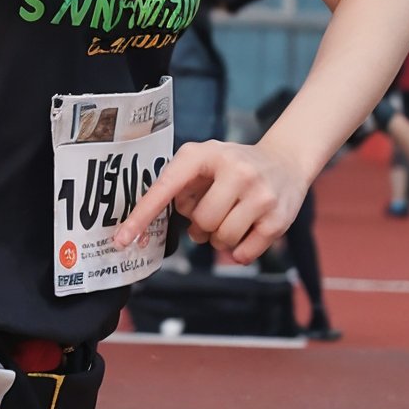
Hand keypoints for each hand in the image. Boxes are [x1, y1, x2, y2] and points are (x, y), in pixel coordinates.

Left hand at [113, 138, 306, 264]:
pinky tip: (248, 229)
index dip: (143, 215)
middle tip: (215, 211)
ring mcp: (259, 194)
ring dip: (220, 239)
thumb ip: (180, 185)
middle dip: (202, 224)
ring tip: (231, 218)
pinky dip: (238, 251)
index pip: (167, 187)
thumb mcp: (206, 160)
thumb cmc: (234, 166)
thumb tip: (163, 225)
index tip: (122, 239)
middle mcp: (235, 170)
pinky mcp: (277, 219)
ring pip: (220, 240)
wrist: (286, 161)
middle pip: (200, 221)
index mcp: (206, 154)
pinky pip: (242, 255)